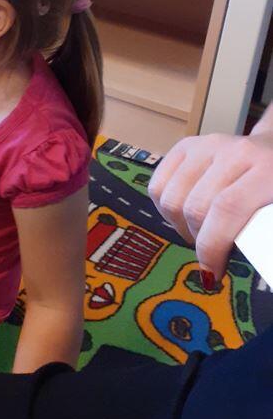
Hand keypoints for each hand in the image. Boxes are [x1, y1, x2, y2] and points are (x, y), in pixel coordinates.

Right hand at [149, 131, 272, 279]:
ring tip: (199, 234)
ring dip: (180, 227)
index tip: (213, 274)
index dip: (212, 246)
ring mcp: (204, 145)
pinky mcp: (185, 146)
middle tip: (210, 256)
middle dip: (198, 242)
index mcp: (266, 169)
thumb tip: (243, 261)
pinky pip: (157, 186)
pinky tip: (184, 216)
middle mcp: (232, 151)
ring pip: (171, 198)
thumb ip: (261, 233)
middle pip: (194, 206)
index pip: (226, 208)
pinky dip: (165, 210)